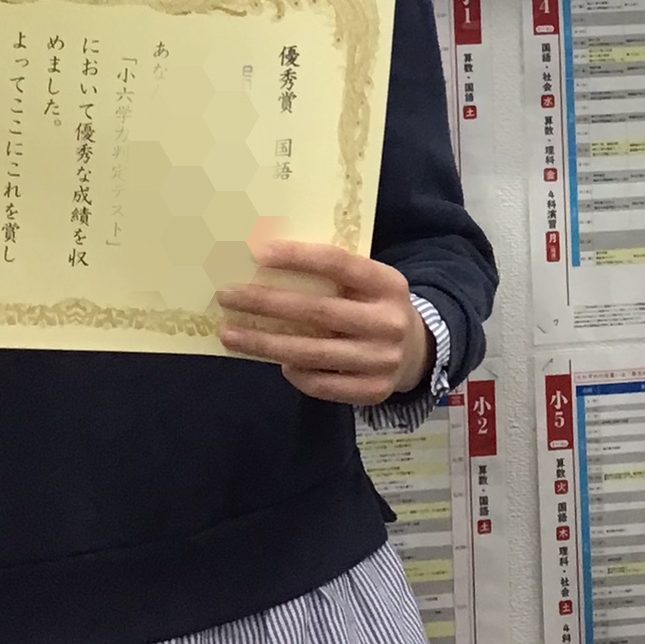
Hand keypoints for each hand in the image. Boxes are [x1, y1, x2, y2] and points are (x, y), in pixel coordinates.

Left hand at [216, 232, 430, 404]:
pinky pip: (321, 383)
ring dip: (264, 344)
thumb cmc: (374, 307)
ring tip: (230, 334)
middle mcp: (389, 321)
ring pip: (312, 352)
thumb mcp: (368, 284)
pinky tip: (274, 361)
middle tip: (228, 296)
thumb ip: (332, 277)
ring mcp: (383, 360)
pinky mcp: (373, 391)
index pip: (339, 264)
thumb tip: (265, 264)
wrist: (416, 351)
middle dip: (267, 303)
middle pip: (318, 311)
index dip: (299, 258)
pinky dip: (294, 373)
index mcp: (388, 284)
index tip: (258, 253)